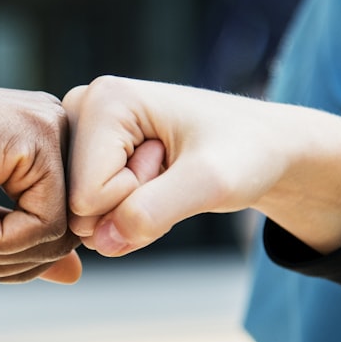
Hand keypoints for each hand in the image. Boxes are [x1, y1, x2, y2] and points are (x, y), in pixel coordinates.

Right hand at [0, 84, 80, 282]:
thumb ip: (20, 243)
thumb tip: (76, 274)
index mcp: (36, 148)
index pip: (58, 228)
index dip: (11, 259)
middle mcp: (51, 132)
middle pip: (65, 235)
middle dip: (4, 263)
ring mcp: (48, 130)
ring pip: (58, 236)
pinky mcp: (38, 139)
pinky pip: (45, 224)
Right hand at [63, 76, 340, 256]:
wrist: (262, 145)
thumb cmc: (245, 153)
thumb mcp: (212, 183)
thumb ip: (155, 211)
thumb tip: (102, 242)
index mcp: (104, 99)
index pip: (87, 195)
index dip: (136, 197)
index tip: (172, 163)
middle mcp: (80, 107)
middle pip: (79, 205)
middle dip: (128, 207)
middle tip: (169, 171)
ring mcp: (79, 130)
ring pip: (84, 214)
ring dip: (129, 212)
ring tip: (165, 173)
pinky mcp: (85, 151)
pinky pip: (91, 214)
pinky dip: (126, 214)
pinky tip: (153, 182)